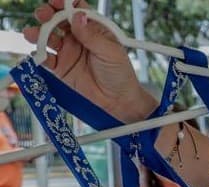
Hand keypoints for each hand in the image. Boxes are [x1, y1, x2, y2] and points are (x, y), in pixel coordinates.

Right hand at [23, 1, 154, 121]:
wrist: (118, 99)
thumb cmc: (120, 73)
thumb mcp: (110, 51)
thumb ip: (92, 35)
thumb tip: (78, 17)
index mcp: (92, 29)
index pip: (75, 10)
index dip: (65, 4)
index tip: (57, 2)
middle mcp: (77, 37)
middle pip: (57, 20)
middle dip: (47, 14)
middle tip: (44, 15)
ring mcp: (67, 51)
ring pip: (47, 37)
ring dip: (38, 33)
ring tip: (33, 34)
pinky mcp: (60, 67)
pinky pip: (45, 58)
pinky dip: (39, 55)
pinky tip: (38, 54)